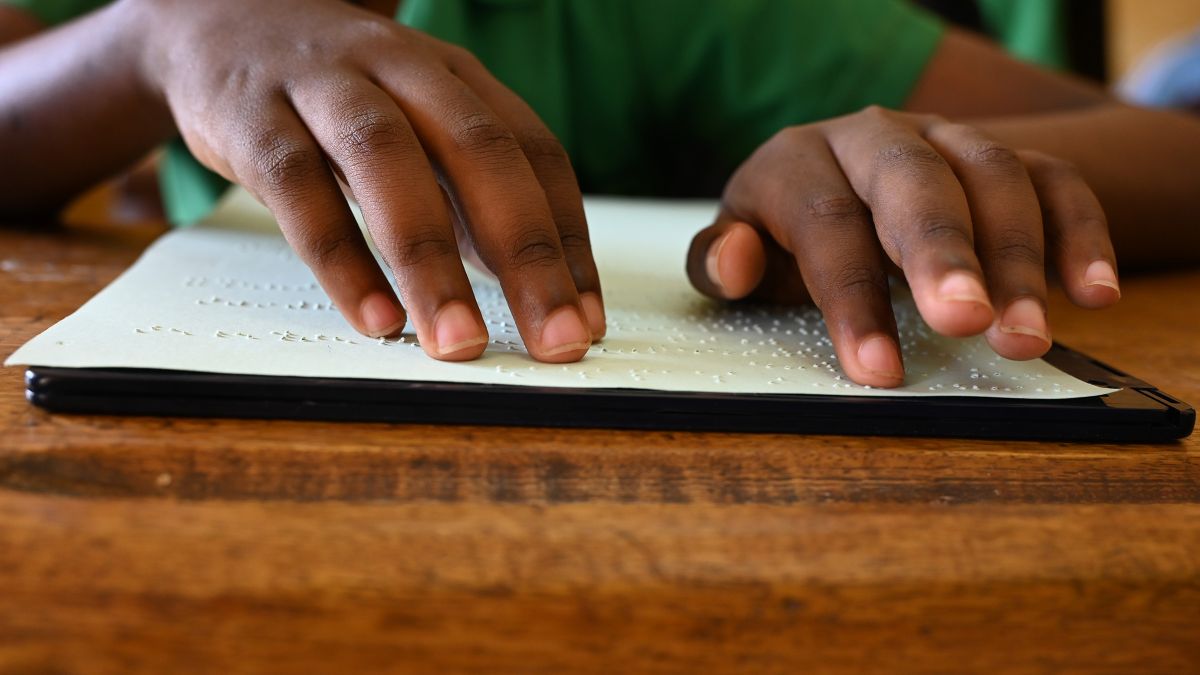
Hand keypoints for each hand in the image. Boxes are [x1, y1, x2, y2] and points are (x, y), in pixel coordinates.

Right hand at [132, 0, 603, 360]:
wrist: (218, 19)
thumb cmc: (339, 94)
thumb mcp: (419, 126)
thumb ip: (470, 198)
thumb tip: (535, 289)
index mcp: (457, 77)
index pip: (536, 153)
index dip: (569, 240)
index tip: (586, 319)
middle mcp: (402, 69)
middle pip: (481, 153)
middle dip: (527, 255)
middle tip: (554, 340)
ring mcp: (325, 85)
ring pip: (388, 163)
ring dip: (431, 261)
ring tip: (460, 342)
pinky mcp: (253, 116)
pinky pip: (298, 186)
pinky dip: (339, 256)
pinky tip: (374, 316)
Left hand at [686, 106, 1119, 386]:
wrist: (845, 181)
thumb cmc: (784, 237)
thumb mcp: (743, 250)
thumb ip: (722, 263)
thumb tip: (734, 263)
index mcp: (797, 162)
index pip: (826, 224)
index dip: (851, 299)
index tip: (879, 371)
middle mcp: (873, 138)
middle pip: (913, 184)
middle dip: (943, 253)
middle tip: (966, 322)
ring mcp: (945, 140)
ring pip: (992, 177)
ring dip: (1017, 259)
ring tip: (1025, 339)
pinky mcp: (1005, 156)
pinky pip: (1056, 181)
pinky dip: (1081, 233)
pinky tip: (1095, 294)